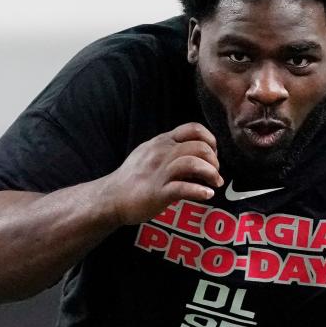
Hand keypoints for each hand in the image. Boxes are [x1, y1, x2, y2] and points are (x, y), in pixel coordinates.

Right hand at [101, 122, 222, 224]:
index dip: (210, 140)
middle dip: (214, 161)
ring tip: (214, 183)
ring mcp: (159, 173)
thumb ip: (172, 148)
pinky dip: (200, 191)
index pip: (193, 129)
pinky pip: (183, 188)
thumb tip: (200, 152)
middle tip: (215, 174)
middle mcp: (162, 153)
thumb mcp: (150, 152)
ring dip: (211, 173)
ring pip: (193, 163)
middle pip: (199, 147)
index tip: (213, 155)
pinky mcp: (157, 192)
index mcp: (162, 141)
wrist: (111, 197)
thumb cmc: (134, 177)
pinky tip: (207, 195)